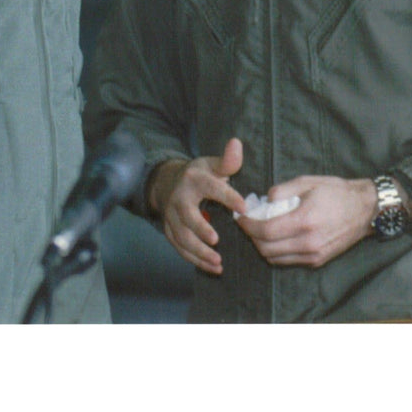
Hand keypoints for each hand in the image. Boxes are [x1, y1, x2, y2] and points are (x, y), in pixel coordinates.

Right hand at [149, 137, 246, 274]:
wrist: (168, 183)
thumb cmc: (198, 175)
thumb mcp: (212, 164)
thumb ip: (227, 160)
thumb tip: (237, 143)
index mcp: (194, 179)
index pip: (211, 187)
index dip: (227, 197)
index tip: (244, 208)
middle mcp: (179, 198)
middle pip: (187, 216)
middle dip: (200, 229)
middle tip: (216, 240)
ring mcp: (171, 216)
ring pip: (181, 237)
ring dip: (198, 251)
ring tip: (218, 262)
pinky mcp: (169, 230)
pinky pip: (180, 248)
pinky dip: (195, 260)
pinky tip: (212, 268)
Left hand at [235, 175, 376, 267]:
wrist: (365, 209)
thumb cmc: (336, 192)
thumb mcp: (307, 182)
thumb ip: (281, 191)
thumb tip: (263, 202)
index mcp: (304, 220)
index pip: (265, 231)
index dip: (248, 226)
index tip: (241, 217)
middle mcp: (308, 243)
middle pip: (266, 249)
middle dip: (252, 237)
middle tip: (248, 223)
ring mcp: (314, 255)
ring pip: (275, 259)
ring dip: (262, 246)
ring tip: (260, 230)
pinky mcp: (318, 261)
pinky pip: (288, 261)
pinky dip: (277, 252)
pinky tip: (277, 237)